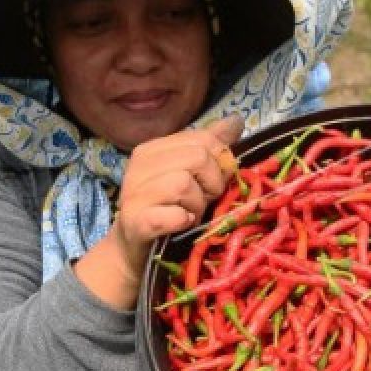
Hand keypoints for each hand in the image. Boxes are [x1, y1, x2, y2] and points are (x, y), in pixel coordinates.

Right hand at [73, 114, 242, 307]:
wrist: (133, 250)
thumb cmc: (167, 209)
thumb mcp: (189, 174)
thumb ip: (210, 146)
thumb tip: (236, 120)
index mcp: (152, 149)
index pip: (203, 139)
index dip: (219, 163)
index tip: (210, 182)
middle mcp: (139, 166)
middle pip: (198, 158)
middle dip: (211, 184)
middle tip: (201, 201)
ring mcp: (135, 193)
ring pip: (185, 184)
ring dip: (198, 205)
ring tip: (189, 214)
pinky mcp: (137, 222)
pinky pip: (176, 215)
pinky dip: (185, 222)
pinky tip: (180, 225)